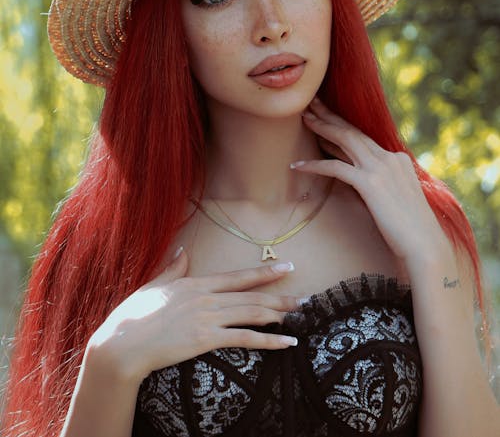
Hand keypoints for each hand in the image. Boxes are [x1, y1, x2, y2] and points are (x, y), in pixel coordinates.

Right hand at [88, 249, 298, 382]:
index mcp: (196, 284)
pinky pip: (244, 339)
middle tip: (305, 297)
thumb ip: (174, 269)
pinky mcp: (206, 339)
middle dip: (281, 296)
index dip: (264, 272)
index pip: (238, 277)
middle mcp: (206, 297)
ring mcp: (207, 317)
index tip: (286, 268)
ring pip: (252, 313)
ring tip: (300, 314)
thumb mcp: (154, 285)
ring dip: (280, 314)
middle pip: (252, 296)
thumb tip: (184, 251)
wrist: (121, 343)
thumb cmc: (133, 316)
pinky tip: (287, 341)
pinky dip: (269, 340)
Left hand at [292, 97, 452, 265]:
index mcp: (397, 160)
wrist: (425, 247)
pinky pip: (335, 167)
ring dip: (321, 127)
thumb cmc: (412, 231)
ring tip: (304, 118)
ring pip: (345, 139)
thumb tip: (362, 184)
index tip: (324, 119)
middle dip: (330, 115)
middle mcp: (389, 158)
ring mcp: (380, 168)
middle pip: (353, 130)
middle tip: (311, 104)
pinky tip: (297, 165)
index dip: (341, 128)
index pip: (363, 139)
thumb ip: (382, 186)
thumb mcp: (398, 199)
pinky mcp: (370, 183)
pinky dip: (314, 165)